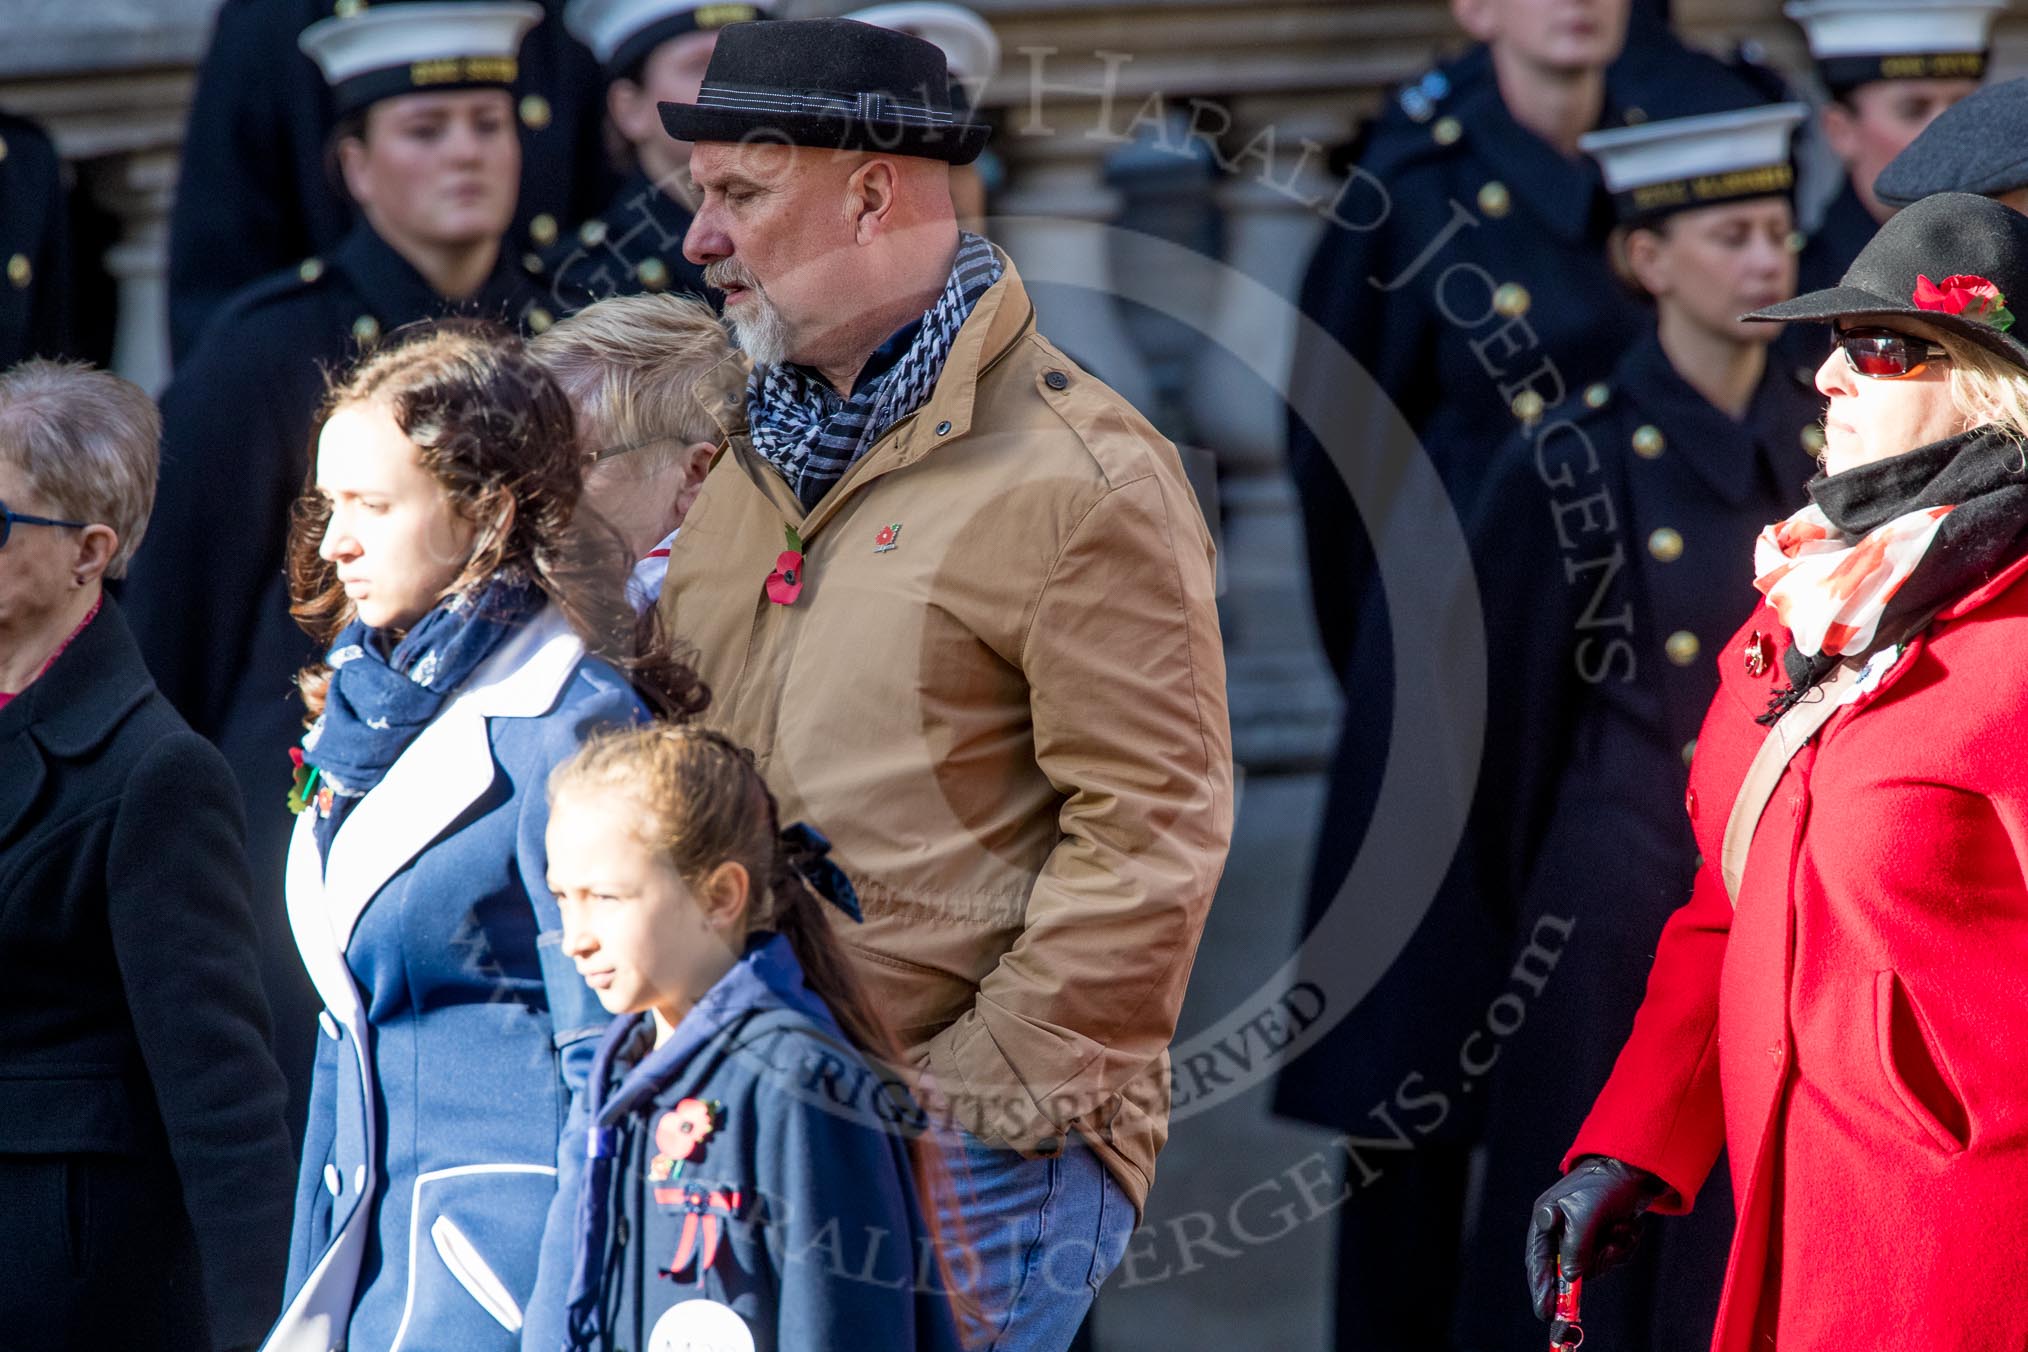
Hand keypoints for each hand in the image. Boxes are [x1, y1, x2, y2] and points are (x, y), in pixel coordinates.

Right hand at [1525, 1155, 1668, 1319]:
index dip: (1540, 1287)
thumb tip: (1571, 1278)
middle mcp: (1562, 1229)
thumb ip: (1575, 1248)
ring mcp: (1584, 1234)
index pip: (1538, 1261)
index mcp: (1547, 1220)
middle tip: (1604, 1265)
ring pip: (1595, 1265)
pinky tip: (1627, 1226)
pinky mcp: (1605, 1236)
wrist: (1635, 1168)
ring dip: (1612, 1252)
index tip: (1545, 1311)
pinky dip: (1623, 1246)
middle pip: (1568, 1269)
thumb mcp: (1585, 1215)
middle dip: (1592, 1265)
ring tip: (1620, 1228)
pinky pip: (1613, 1257)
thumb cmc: (1602, 1185)